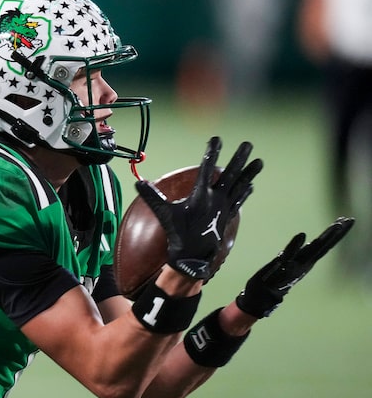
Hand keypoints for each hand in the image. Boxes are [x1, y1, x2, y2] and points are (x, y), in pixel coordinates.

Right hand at [135, 137, 262, 279]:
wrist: (193, 259)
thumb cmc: (178, 235)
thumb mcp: (164, 214)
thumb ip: (153, 197)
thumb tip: (138, 183)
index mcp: (201, 196)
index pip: (207, 169)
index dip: (212, 152)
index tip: (217, 139)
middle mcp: (216, 200)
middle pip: (230, 174)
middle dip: (239, 158)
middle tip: (248, 144)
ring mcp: (224, 208)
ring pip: (239, 186)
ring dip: (250, 173)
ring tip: (259, 161)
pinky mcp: (227, 216)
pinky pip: (239, 200)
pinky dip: (245, 192)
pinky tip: (251, 185)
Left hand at [236, 217, 353, 317]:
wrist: (261, 296)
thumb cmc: (275, 279)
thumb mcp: (289, 263)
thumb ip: (298, 252)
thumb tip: (308, 241)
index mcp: (307, 261)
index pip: (324, 245)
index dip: (337, 233)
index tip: (348, 220)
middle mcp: (304, 263)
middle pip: (323, 246)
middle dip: (336, 233)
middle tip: (349, 220)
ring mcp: (294, 266)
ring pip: (312, 250)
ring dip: (324, 238)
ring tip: (337, 225)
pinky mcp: (280, 267)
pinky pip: (288, 255)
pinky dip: (295, 245)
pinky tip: (302, 234)